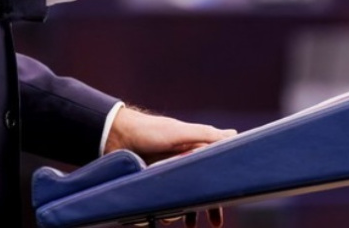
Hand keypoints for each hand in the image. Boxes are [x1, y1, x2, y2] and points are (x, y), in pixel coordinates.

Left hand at [105, 105, 234, 226]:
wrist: (114, 136)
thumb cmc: (149, 131)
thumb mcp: (179, 132)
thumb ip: (205, 135)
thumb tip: (234, 136)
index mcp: (192, 151)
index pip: (212, 173)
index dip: (219, 189)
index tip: (225, 204)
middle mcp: (180, 165)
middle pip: (198, 191)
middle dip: (205, 207)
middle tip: (214, 224)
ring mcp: (164, 176)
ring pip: (179, 200)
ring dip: (181, 211)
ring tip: (177, 219)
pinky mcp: (149, 184)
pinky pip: (160, 203)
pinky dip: (161, 210)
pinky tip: (159, 214)